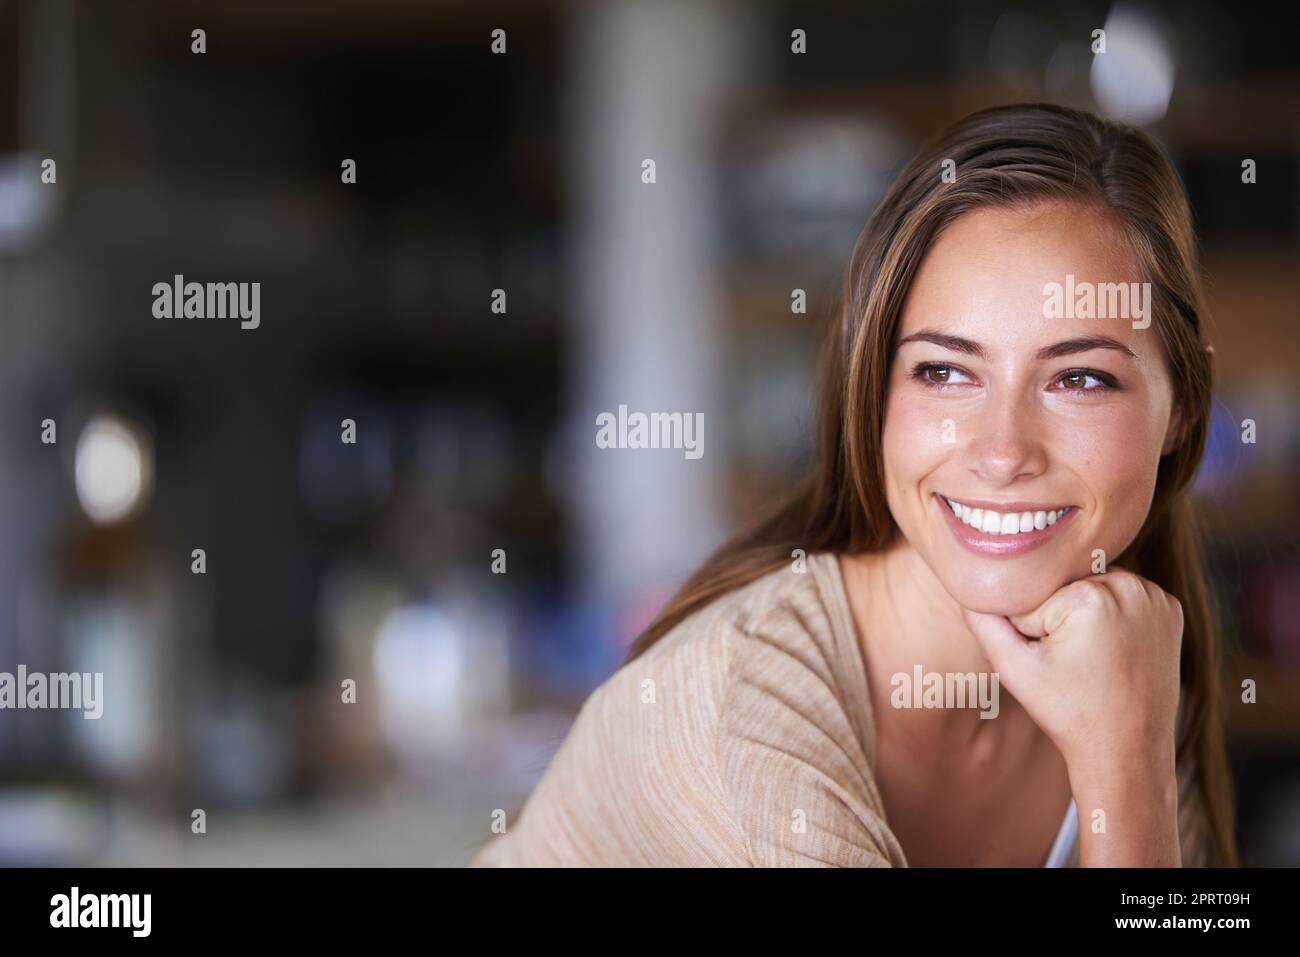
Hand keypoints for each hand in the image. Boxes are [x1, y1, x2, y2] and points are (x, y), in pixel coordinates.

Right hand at [960, 569, 1183, 773]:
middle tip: (1071, 665)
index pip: (1035, 597)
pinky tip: (1113, 652)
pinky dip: (1113, 619)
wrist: (1127, 750)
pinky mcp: (1169, 609)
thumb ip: (983, 621)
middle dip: (1058, 620)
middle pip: (1066, 588)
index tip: (1053, 666)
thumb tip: (967, 586)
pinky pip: (1122, 599)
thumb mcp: (1013, 668)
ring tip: (1092, 660)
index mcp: (1092, 595)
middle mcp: (1131, 586)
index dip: (1031, 632)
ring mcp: (1155, 598)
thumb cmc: (1069, 712)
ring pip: (1093, 589)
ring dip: (1083, 617)